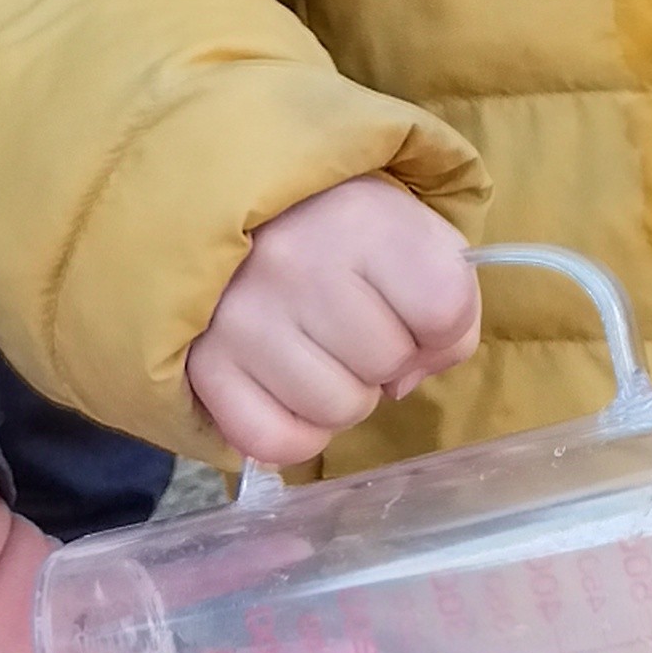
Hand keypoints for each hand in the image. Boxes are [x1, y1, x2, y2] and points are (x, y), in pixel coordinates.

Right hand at [183, 176, 480, 464]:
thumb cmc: (336, 227)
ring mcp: (241, 319)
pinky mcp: (203, 366)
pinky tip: (288, 390)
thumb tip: (403, 383)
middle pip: (389, 364)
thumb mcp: (409, 232)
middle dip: (387, 358)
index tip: (410, 305)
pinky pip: (273, 442)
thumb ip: (448, 305)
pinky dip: (293, 434)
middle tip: (352, 324)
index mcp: (359, 218)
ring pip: (336, 410)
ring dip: (340, 394)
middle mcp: (293, 263)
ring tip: (316, 350)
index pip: (442, 309)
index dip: (441, 325)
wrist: (231, 210)